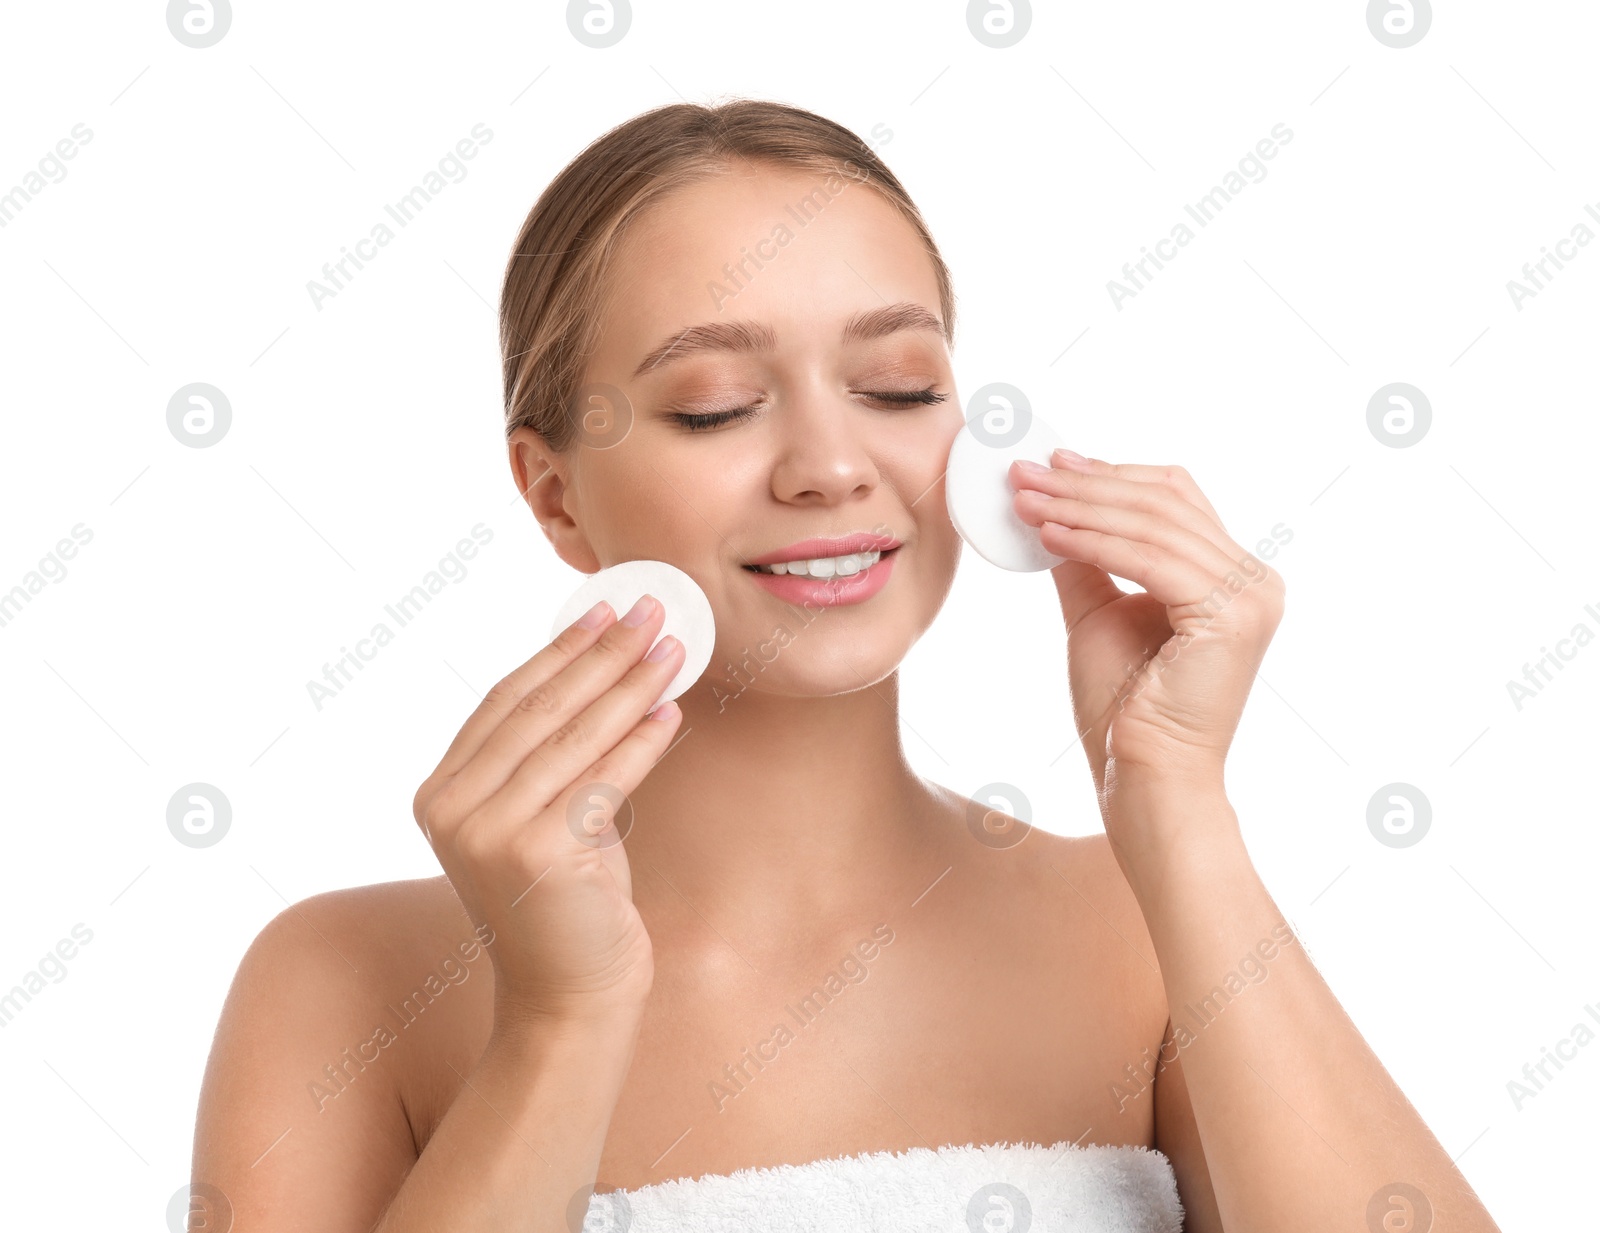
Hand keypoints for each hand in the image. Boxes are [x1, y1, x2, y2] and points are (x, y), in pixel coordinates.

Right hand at [411, 595, 684, 1031]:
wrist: (570, 1001)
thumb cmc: (567, 903)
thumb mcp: (545, 817)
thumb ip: (550, 755)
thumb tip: (601, 664)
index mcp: (440, 792)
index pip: (506, 700)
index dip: (559, 649)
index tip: (605, 608)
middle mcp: (451, 809)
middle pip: (540, 709)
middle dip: (602, 652)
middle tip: (652, 609)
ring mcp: (488, 832)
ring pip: (573, 737)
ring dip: (629, 685)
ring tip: (673, 648)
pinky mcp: (537, 854)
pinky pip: (602, 779)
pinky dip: (641, 740)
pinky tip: (671, 711)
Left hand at [1009, 452, 1283, 801]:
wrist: (1146, 779)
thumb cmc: (1125, 712)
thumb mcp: (1099, 615)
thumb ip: (1088, 562)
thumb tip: (1052, 511)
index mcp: (1234, 578)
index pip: (1174, 500)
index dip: (1111, 475)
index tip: (1051, 464)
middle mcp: (1255, 580)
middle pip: (1163, 503)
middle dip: (1085, 484)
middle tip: (1024, 472)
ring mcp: (1251, 596)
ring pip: (1153, 525)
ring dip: (1079, 507)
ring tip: (1023, 499)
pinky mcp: (1231, 615)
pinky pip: (1149, 560)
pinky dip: (1093, 541)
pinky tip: (1047, 535)